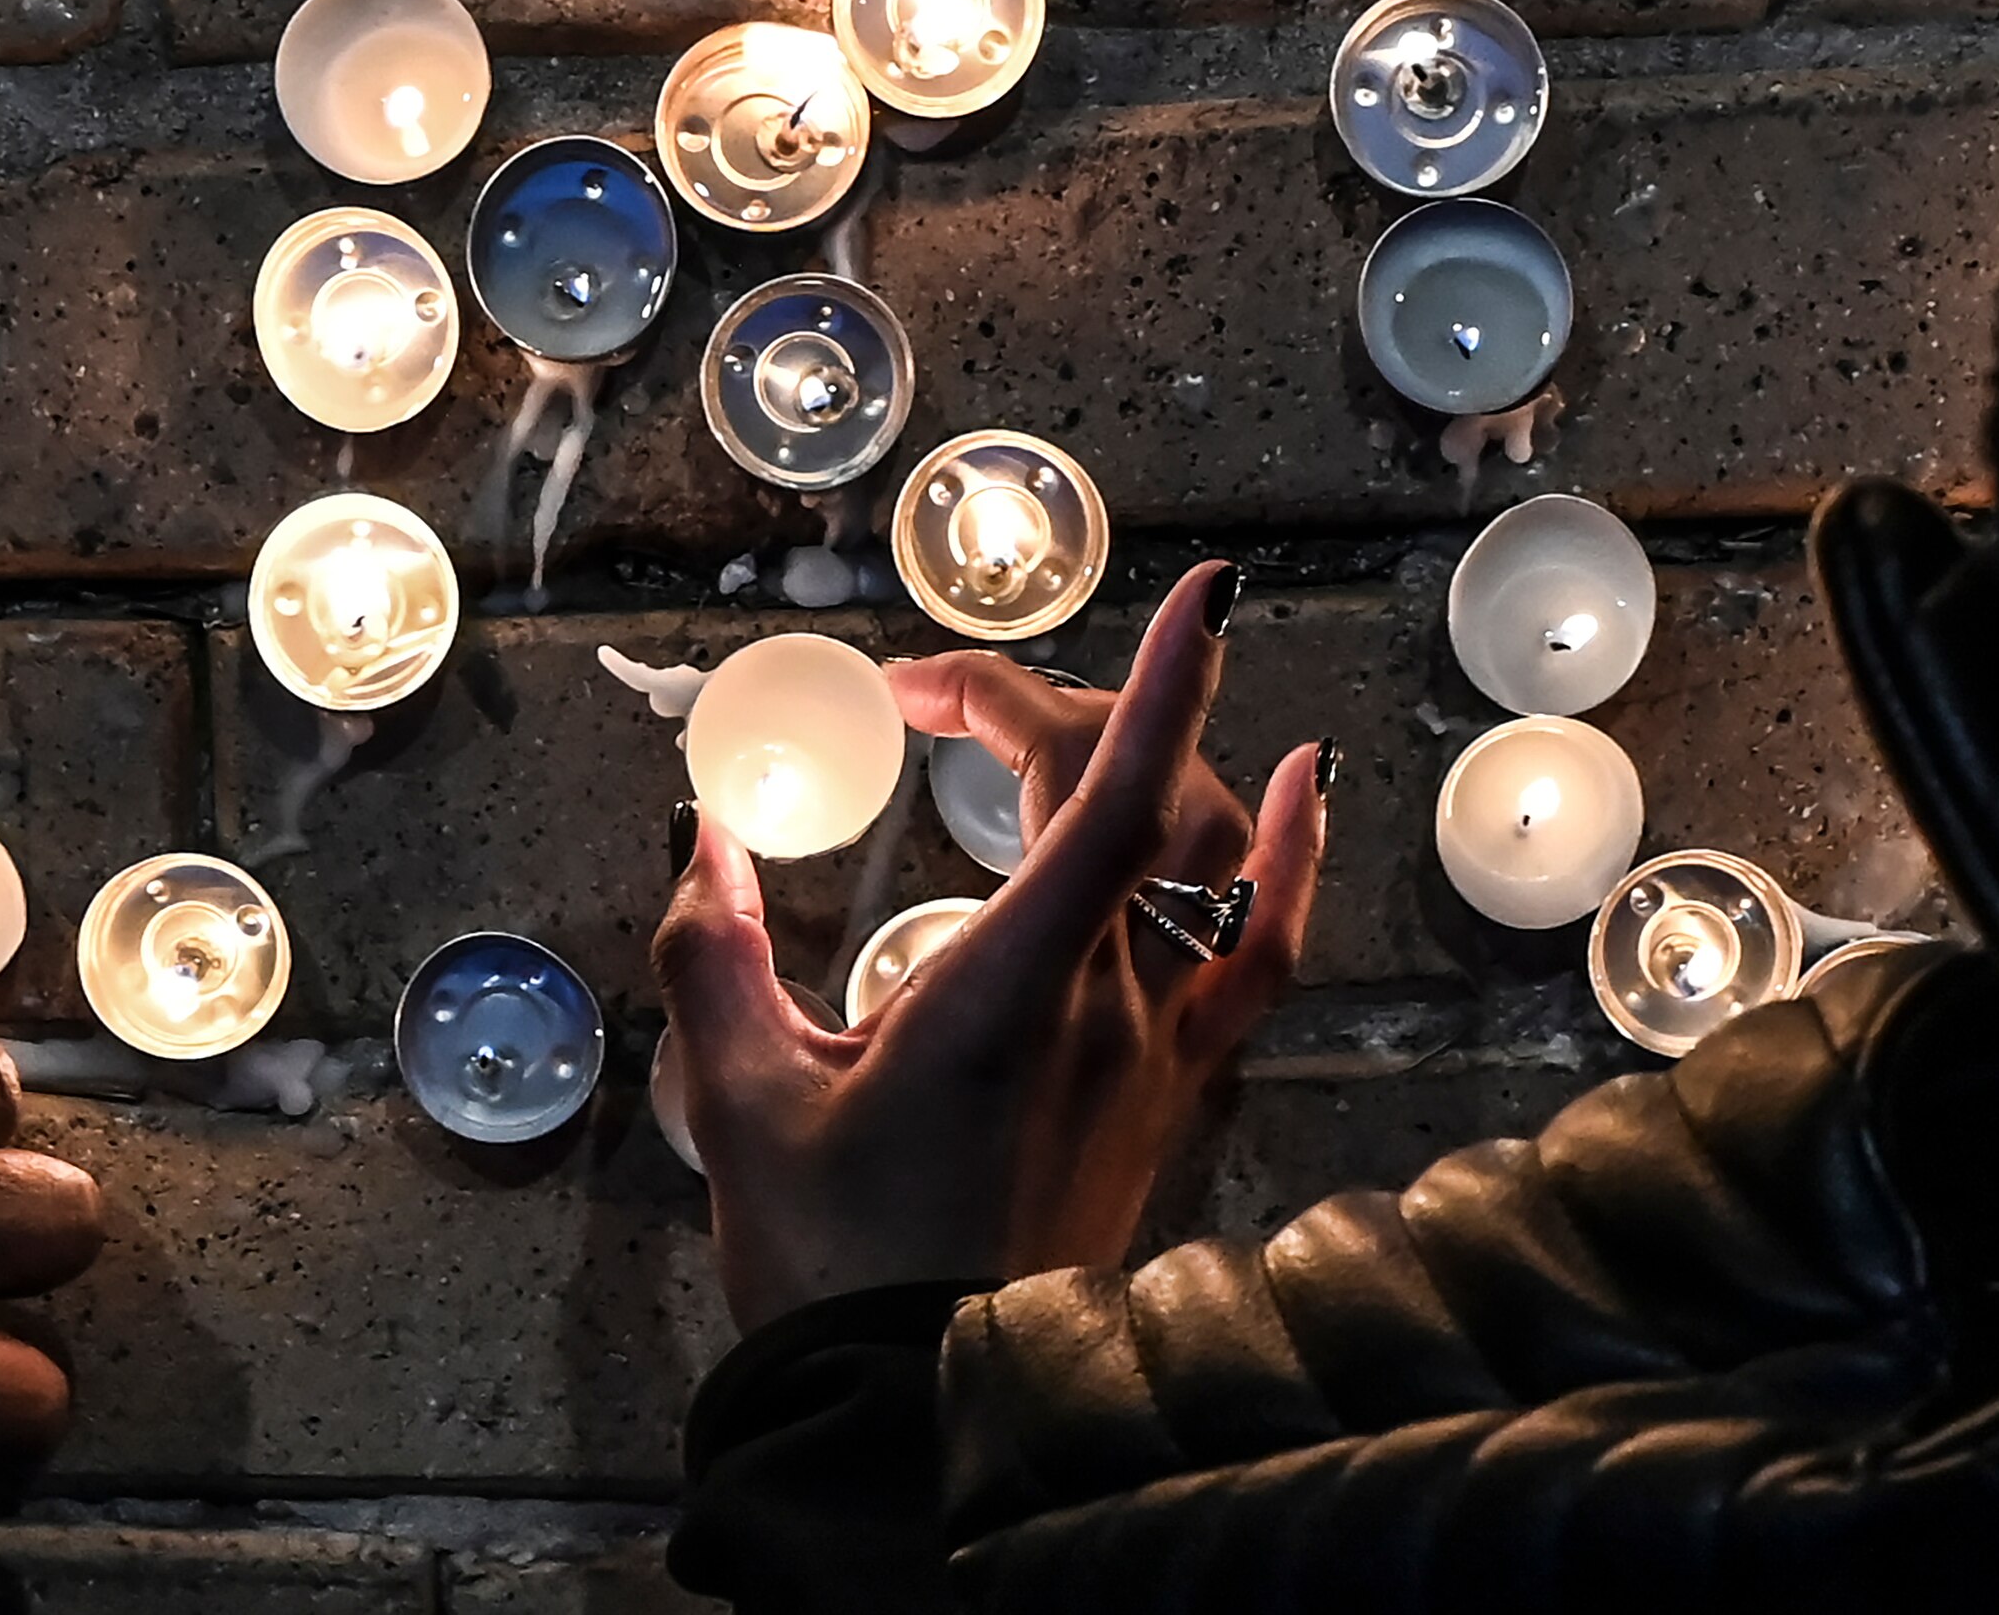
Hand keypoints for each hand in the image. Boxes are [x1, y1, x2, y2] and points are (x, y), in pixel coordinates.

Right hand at [656, 563, 1328, 1331]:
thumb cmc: (836, 1264)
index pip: (1119, 800)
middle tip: (938, 704)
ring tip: (1082, 712)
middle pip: (1142, 797)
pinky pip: (1263, 949)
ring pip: (1217, 856)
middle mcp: (1116, 1006)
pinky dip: (1287, 855)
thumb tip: (700, 840)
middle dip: (1043, 709)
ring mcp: (1162, 1050)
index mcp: (1017, 989)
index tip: (1202, 590)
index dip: (1166, 682)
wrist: (922, 1408)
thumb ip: (712, 951)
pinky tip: (1299, 784)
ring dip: (1161, 755)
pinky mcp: (1175, 1091)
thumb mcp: (740, 1099)